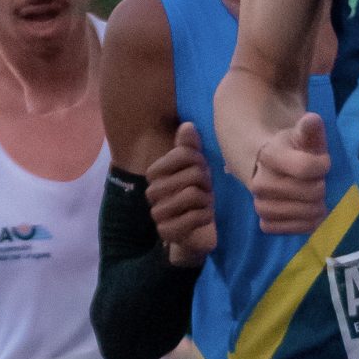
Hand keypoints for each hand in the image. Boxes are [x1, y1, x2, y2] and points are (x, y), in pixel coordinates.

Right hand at [145, 123, 216, 265]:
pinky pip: (194, 216)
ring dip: (207, 199)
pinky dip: (206, 215)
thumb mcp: (195, 167)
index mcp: (155, 172)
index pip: (184, 154)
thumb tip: (188, 126)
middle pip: (193, 173)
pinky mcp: (166, 232)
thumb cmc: (195, 192)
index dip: (200, 161)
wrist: (196, 230)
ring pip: (192, 194)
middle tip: (205, 190)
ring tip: (204, 203)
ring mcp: (157, 213)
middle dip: (206, 182)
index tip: (200, 172)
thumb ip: (189, 147)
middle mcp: (151, 192)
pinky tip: (204, 216)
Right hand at [248, 113, 331, 233]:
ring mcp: (260, 204)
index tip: (323, 162)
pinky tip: (306, 211)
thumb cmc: (293, 150)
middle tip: (316, 181)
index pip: (306, 167)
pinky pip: (294, 229)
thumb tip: (312, 120)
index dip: (323, 165)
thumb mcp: (302, 134)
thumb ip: (310, 128)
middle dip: (321, 186)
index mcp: (269, 156)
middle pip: (311, 193)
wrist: (270, 168)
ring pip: (305, 213)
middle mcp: (260, 182)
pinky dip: (306, 223)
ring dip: (317, 207)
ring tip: (314, 197)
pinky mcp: (265, 222)